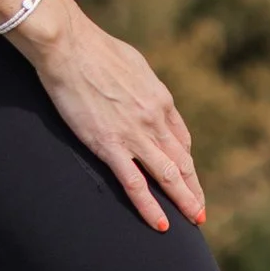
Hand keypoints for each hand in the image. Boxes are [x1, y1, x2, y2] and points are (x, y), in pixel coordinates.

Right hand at [14, 0, 206, 232]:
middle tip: (199, 210)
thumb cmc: (96, 50)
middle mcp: (154, 119)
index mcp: (161, 100)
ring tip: (193, 220)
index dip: (185, 162)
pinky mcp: (109, 145)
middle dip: (193, 188)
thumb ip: (143, 87)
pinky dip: (150, 207)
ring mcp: (134, 134)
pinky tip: (159, 224)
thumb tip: (141, 93)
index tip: (187, 177)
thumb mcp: (134, 65)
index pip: (181, 139)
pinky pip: (135, 184)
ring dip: (183, 201)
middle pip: (181, 161)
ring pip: (167, 176)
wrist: (70, 47)